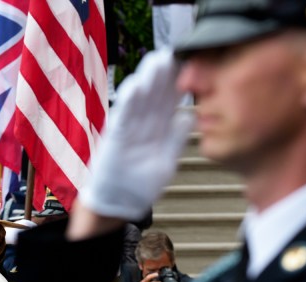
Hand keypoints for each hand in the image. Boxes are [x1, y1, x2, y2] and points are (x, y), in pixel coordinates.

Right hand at [77, 48, 191, 220]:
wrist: (117, 203)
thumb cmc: (140, 185)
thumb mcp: (166, 162)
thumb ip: (177, 140)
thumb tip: (190, 117)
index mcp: (157, 129)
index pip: (169, 101)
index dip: (179, 83)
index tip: (190, 65)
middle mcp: (143, 125)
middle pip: (154, 94)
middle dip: (163, 74)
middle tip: (173, 53)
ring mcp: (128, 130)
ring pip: (139, 100)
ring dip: (147, 80)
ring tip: (156, 61)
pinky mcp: (114, 139)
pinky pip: (122, 118)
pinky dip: (127, 103)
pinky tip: (134, 87)